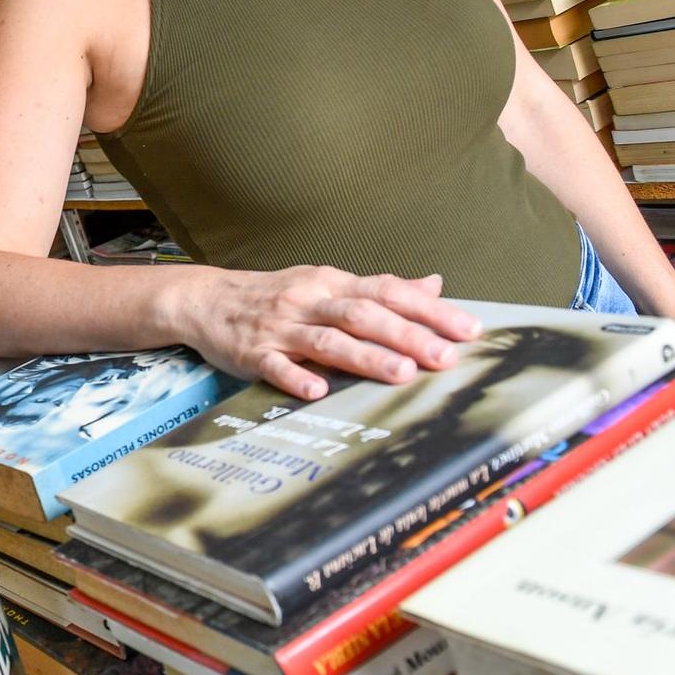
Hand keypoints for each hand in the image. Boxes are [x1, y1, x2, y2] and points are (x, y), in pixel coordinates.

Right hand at [179, 265, 482, 399]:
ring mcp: (280, 327)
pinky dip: (297, 378)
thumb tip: (433, 284)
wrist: (206, 299)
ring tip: (402, 373)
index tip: (468, 330)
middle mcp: (309, 301)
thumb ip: (379, 289)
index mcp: (331, 282)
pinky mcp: (252, 353)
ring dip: (365, 357)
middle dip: (407, 335)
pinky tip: (319, 392)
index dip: (430, 310)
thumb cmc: (275, 295)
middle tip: (445, 357)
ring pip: (327, 341)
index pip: (388, 292)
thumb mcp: (326, 283)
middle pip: (363, 315)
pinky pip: (276, 367)